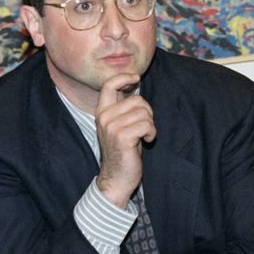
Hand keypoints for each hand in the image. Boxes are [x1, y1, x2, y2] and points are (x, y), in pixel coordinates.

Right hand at [95, 73, 155, 208]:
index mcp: (102, 112)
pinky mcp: (122, 137)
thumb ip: (124, 108)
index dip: (124, 77)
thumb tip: (134, 83)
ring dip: (150, 125)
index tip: (136, 78)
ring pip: (144, 112)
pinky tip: (147, 141)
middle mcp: (104, 117)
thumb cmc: (124, 150)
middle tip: (144, 127)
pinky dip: (152, 133)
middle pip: (137, 100)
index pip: (109, 84)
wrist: (117, 177)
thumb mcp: (120, 125)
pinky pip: (147, 124)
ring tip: (144, 136)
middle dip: (148, 112)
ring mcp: (112, 127)